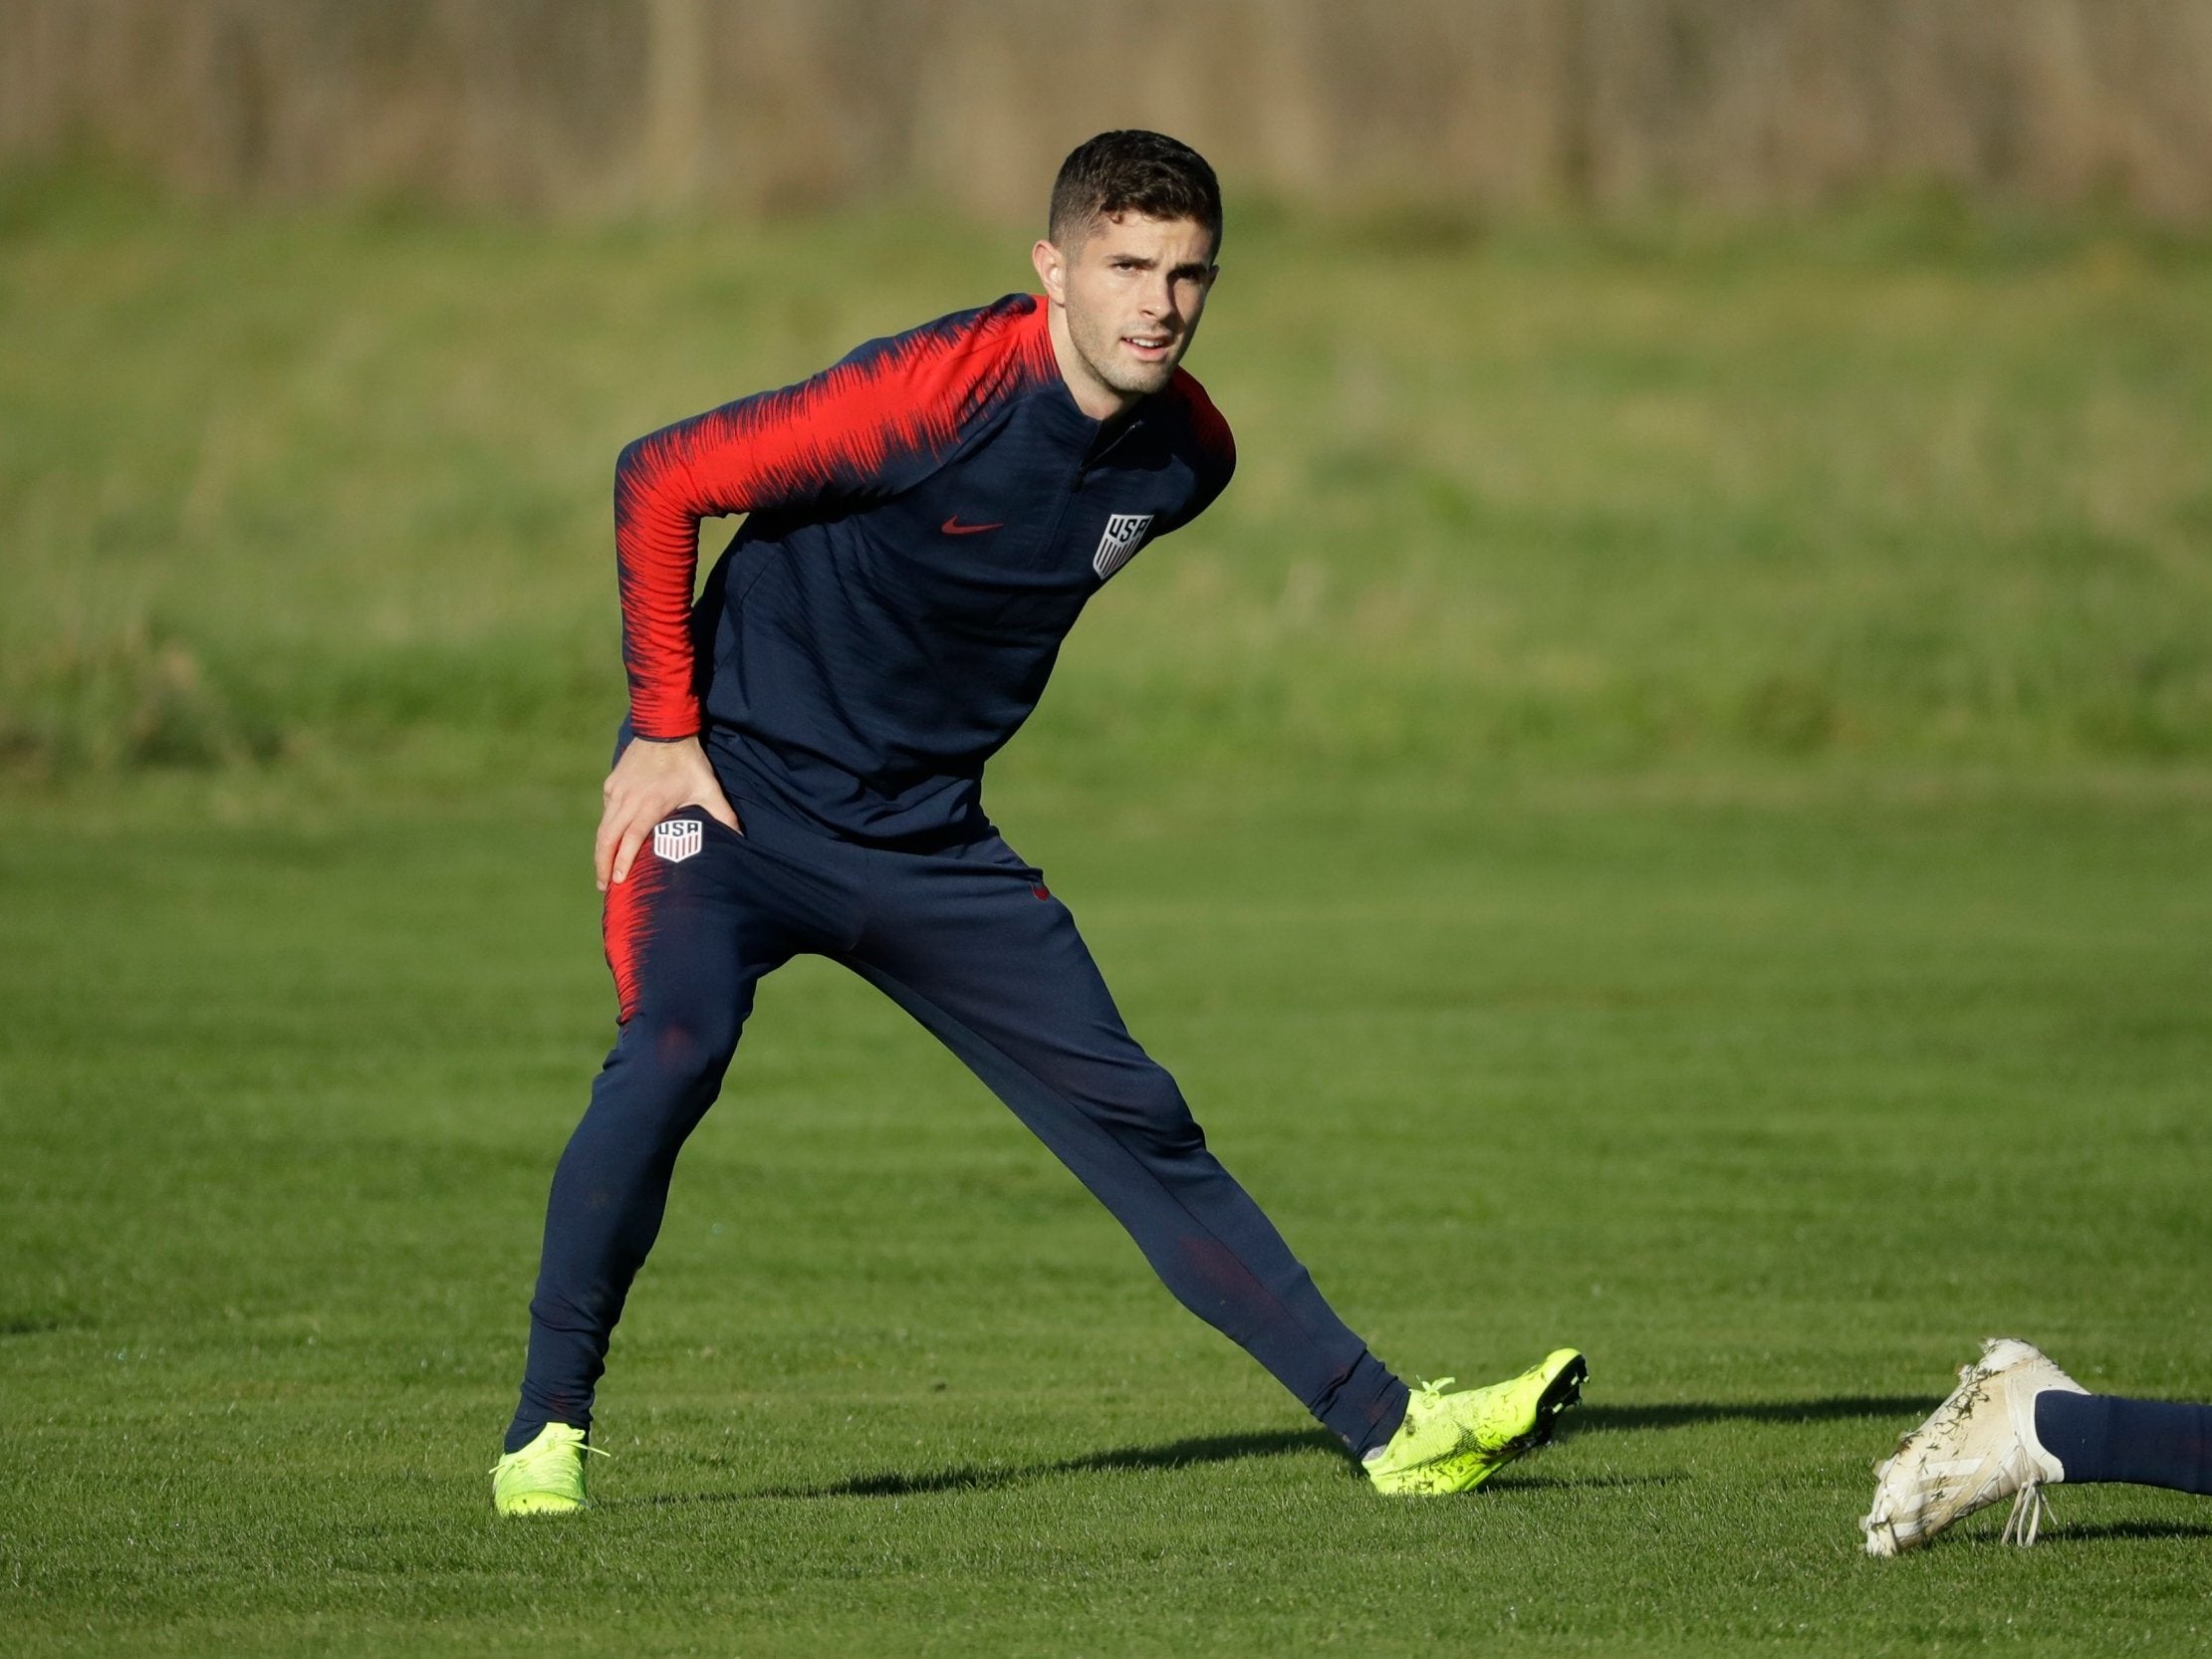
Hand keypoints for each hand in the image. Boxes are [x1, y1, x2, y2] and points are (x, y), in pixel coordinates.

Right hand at [595, 734, 741, 891]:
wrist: (665, 728)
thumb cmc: (689, 761)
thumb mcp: (709, 788)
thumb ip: (723, 815)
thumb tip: (740, 837)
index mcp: (651, 804)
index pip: (631, 838)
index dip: (622, 860)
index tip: (618, 880)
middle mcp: (629, 799)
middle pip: (608, 838)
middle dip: (603, 864)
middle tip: (605, 887)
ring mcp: (617, 791)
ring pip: (603, 827)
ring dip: (601, 851)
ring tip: (603, 872)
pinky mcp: (612, 784)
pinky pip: (606, 812)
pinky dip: (606, 830)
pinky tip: (608, 844)